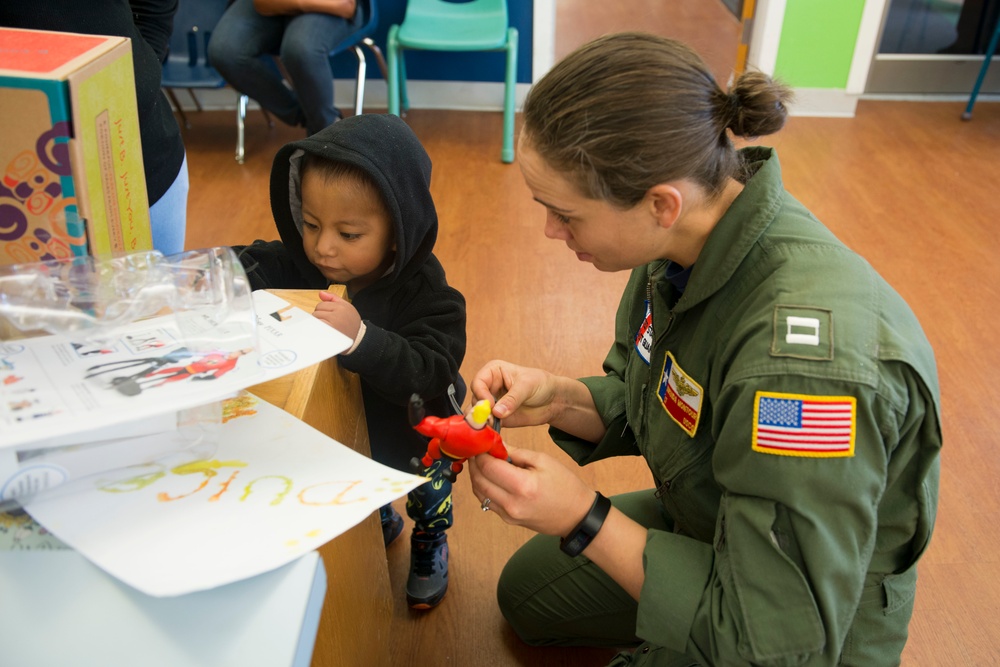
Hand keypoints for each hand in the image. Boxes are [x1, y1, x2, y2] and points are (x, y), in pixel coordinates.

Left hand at [313, 290, 361, 339]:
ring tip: (329, 327)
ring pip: (314, 320)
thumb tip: (321, 293)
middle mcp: (336, 315)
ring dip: (318, 323)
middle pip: (316, 311)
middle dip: (321, 316)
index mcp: (341, 307)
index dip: (324, 310)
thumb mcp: (346, 306)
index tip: (331, 316)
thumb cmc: (351, 323)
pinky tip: (325, 332)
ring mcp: (331, 325)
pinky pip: (315, 328)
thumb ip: (333, 298)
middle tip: (331, 322)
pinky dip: (317, 329)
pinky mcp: (327, 334)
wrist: (358, 339)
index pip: (321, 304)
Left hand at [468, 446, 595, 536]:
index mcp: (522, 486)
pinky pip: (487, 501)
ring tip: (482, 461)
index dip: (480, 452)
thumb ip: (516, 452)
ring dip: (476, 475)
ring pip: (479, 492)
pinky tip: (490, 476)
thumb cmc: (565, 486)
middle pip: (478, 480)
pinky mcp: (507, 520)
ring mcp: (508, 515)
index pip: (488, 466)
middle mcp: (511, 503)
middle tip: (478, 449)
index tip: (481, 441)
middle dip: (474, 462)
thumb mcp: (543, 461)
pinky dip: (483, 487)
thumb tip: (495, 444)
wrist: (577, 516)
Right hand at [471, 360, 560, 426]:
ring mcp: (491, 403)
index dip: (481, 394)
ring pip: (477, 413)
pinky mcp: (496, 418)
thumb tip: (496, 412)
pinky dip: (486, 428)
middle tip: (489, 418)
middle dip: (480, 410)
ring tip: (492, 425)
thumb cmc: (541, 384)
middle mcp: (489, 387)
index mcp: (493, 371)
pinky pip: (486, 424)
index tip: (490, 405)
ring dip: (481, 421)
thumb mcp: (527, 386)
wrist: (553, 400)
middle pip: (475, 399)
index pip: (478, 382)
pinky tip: (492, 431)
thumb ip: (512, 399)